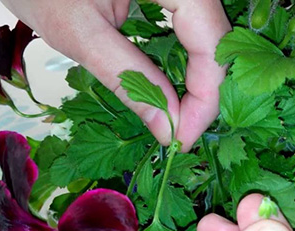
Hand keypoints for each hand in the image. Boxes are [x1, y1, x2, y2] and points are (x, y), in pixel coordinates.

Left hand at [1, 0, 229, 151]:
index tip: (182, 138)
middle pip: (215, 42)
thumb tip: (165, 127)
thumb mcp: (79, 32)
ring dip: (195, 81)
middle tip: (179, 133)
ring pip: (206, 38)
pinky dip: (181, 62)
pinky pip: (188, 29)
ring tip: (175, 118)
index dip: (204, 98)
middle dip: (203, 93)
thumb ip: (126, 76)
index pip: (211, 43)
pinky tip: (167, 87)